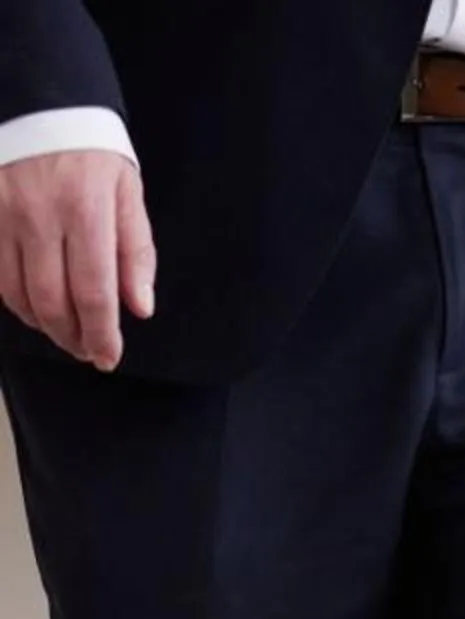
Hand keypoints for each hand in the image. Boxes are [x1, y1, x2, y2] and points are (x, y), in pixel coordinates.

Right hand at [0, 149, 152, 370]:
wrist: (37, 103)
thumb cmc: (91, 152)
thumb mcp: (127, 193)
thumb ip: (136, 253)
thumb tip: (140, 308)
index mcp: (86, 212)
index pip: (94, 293)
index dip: (101, 335)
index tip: (107, 358)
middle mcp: (39, 216)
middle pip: (51, 301)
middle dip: (71, 337)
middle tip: (86, 350)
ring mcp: (2, 214)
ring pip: (15, 293)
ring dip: (41, 324)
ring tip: (63, 332)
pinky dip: (12, 298)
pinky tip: (32, 304)